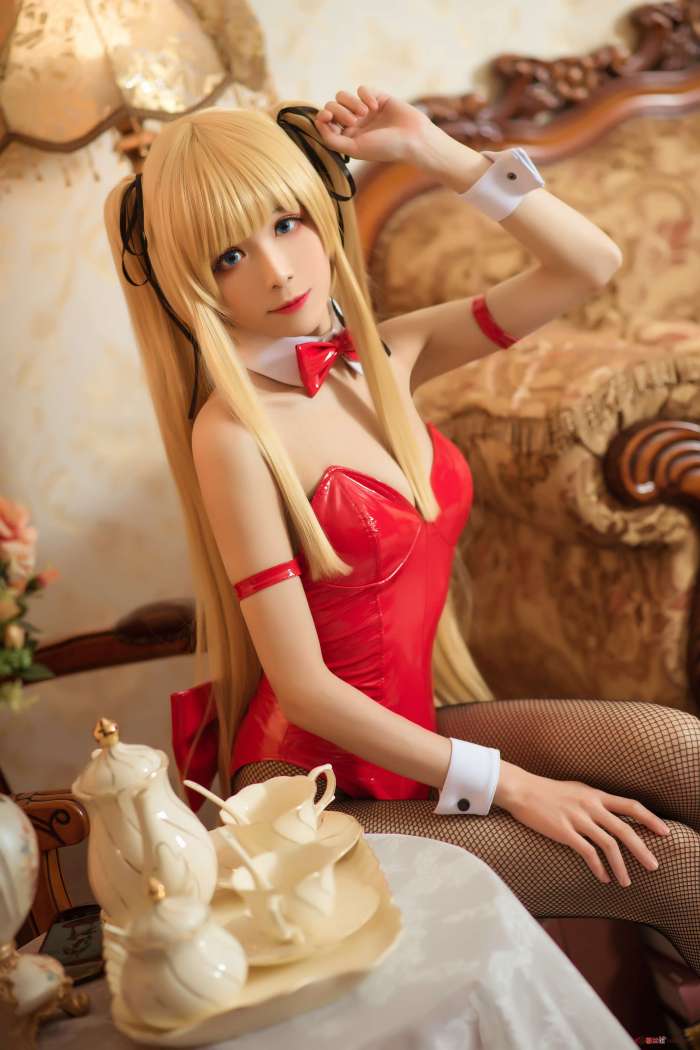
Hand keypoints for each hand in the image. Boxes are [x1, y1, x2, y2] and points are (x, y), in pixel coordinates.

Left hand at [313, 85, 433, 164]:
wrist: (413, 138)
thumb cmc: (384, 147)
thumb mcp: (353, 148)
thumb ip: (332, 139)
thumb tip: (318, 122)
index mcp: (347, 138)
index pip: (326, 122)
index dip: (323, 116)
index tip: (326, 116)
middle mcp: (355, 124)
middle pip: (332, 106)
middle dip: (339, 111)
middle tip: (353, 120)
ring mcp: (365, 110)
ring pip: (344, 96)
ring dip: (351, 102)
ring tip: (364, 113)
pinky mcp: (378, 97)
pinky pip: (362, 88)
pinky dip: (367, 95)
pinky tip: (376, 106)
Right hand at [503, 768, 670, 885]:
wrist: (521, 789)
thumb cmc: (547, 791)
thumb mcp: (576, 790)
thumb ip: (594, 801)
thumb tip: (611, 814)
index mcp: (596, 794)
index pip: (631, 805)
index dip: (650, 819)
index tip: (664, 832)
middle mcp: (590, 805)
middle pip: (624, 829)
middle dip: (641, 850)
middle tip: (653, 866)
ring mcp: (577, 818)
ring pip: (608, 844)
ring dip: (621, 866)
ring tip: (626, 882)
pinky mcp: (564, 831)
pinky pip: (587, 852)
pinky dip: (598, 867)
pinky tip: (603, 878)